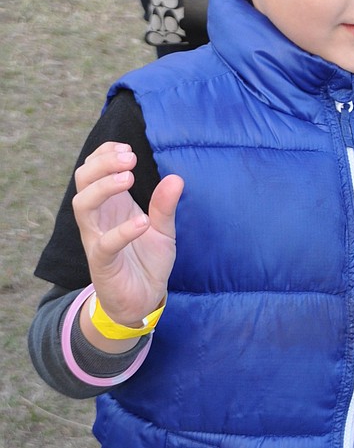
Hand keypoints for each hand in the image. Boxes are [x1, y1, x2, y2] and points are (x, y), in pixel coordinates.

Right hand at [72, 142, 183, 341]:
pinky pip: (105, 243)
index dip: (105, 154)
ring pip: (83, 205)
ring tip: (129, 178)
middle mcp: (98, 218)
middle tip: (129, 158)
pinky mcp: (102, 262)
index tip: (127, 149)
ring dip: (104, 187)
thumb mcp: (163, 230)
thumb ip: (165, 206)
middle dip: (103, 164)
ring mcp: (96, 238)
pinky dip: (122, 231)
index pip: (93, 170)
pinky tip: (142, 222)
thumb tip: (176, 178)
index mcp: (110, 205)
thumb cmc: (147, 261)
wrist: (142, 299)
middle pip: (83, 180)